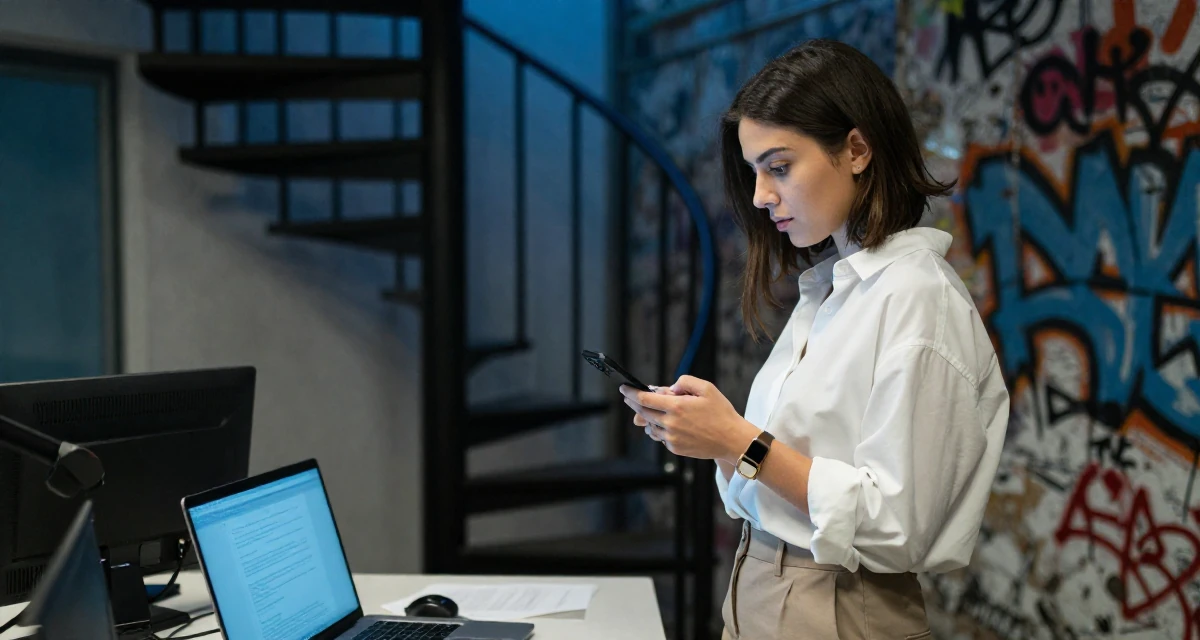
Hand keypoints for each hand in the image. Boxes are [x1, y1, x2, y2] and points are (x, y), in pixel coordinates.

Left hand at [620, 376, 759, 460]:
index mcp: (677, 406)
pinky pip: (660, 437)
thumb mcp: (706, 388)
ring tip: (651, 411)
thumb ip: (684, 382)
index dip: (631, 393)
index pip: (645, 398)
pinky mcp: (676, 448)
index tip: (623, 388)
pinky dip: (659, 429)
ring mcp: (672, 438)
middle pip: (643, 412)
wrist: (732, 440)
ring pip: (650, 426)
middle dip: (634, 403)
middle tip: (629, 398)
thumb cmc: (721, 412)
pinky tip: (667, 424)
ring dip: (647, 418)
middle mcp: (671, 423)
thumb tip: (668, 389)